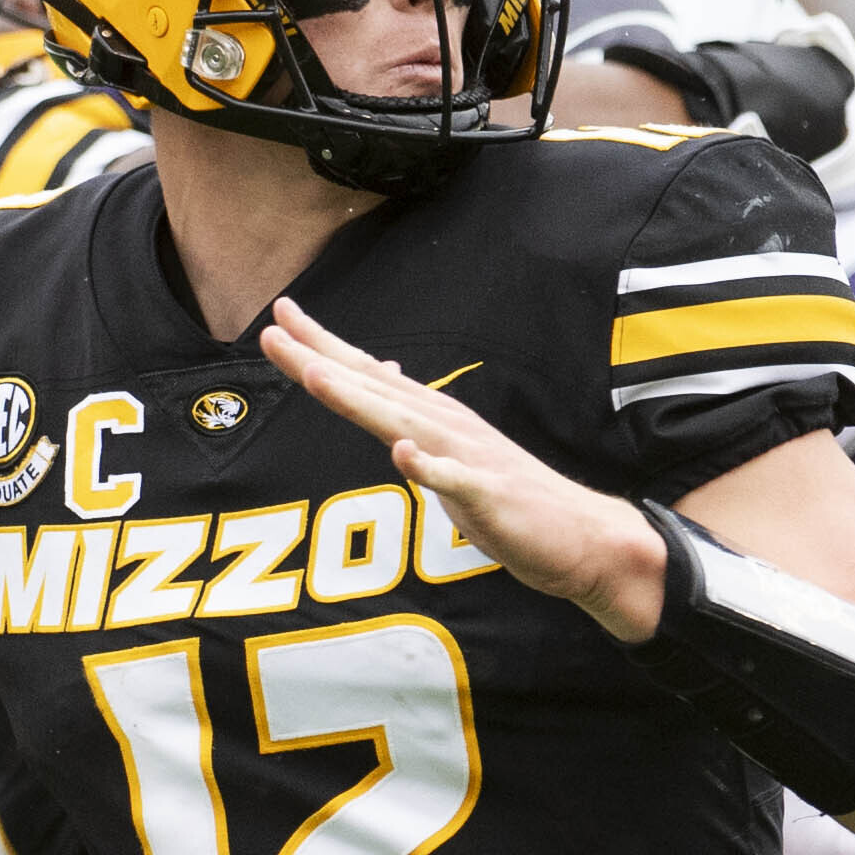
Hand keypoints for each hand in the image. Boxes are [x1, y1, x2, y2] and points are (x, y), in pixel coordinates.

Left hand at [258, 298, 665, 638]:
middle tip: (273, 328)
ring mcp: (469, 458)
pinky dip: (430, 467)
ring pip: (406, 423)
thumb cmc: (508, 497)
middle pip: (373, 387)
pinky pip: (458, 482)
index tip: (278, 317)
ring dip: (360, 400)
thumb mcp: (449, 451)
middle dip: (320, 357)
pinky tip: (404, 454)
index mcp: (432, 416)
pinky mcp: (491, 496)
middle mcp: (446, 425)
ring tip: (316, 375)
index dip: (321, 346)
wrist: (580, 537)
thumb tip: (379, 372)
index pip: (367, 374)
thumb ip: (412, 415)